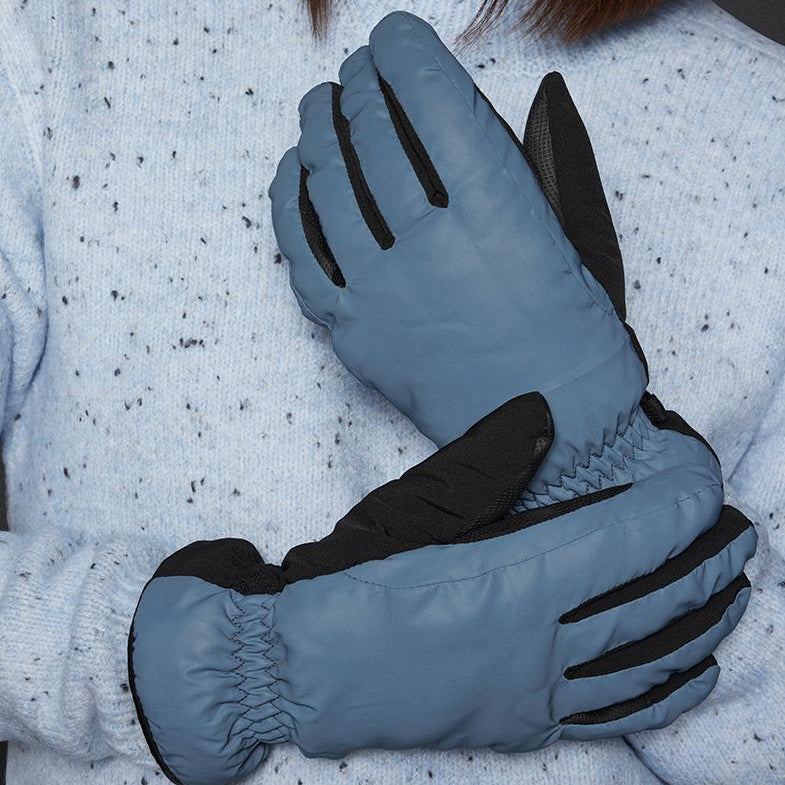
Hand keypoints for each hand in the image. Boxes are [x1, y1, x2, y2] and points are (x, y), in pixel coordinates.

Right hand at [129, 394, 754, 784]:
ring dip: (700, 622)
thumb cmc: (354, 578)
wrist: (307, 664)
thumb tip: (544, 415)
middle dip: (704, 562)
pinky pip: (614, 711)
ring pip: (644, 659)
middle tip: (742, 531)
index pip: (624, 539)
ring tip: (737, 593)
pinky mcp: (521, 720)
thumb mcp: (413, 506)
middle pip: (648, 600)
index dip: (675, 507)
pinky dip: (663, 690)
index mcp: (514, 579)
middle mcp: (538, 641)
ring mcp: (535, 689)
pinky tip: (694, 673)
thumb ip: (487, 461)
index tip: (705, 479)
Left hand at [269, 11, 704, 509]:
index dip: (407, 59)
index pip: (435, 108)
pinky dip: (290, 206)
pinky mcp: (355, 335)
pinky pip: (303, 256)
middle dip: (360, 90)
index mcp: (498, 218)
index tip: (393, 37)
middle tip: (354, 70)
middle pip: (375, 142)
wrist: (545, 434)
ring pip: (330, 191)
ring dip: (318, 135)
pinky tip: (291, 173)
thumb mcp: (575, 241)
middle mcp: (433, 251)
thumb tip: (509, 105)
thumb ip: (539, 166)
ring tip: (318, 107)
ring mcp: (384, 296)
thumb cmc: (572, 342)